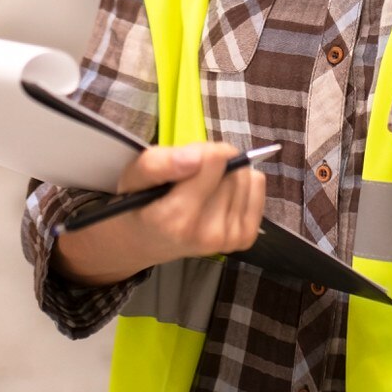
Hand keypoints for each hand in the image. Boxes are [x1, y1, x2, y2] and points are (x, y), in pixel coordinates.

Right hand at [116, 143, 266, 262]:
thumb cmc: (140, 203)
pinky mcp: (245, 237)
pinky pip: (258, 187)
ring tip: (201, 189)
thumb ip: (159, 163)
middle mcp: (208, 234)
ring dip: (226, 175)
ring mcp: (229, 238)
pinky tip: (220, 195)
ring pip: (246, 177)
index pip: (214, 160)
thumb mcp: (134, 176)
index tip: (184, 161)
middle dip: (213, 164)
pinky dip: (243, 184)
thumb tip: (198, 157)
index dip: (199, 151)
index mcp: (177, 218)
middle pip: (232, 168)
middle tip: (189, 178)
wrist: (147, 240)